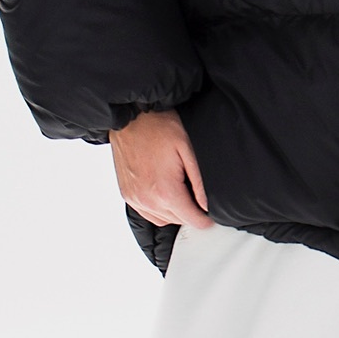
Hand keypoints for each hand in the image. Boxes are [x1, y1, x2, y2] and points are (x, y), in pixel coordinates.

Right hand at [109, 109, 213, 228]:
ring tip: (180, 190)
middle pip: (178, 221)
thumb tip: (206, 205)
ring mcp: (134, 198)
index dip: (206, 219)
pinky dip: (158, 208)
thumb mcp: (187, 150)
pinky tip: (163, 191)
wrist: (131, 116)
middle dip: (191, 212)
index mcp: (165, 191)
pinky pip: (147, 212)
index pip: (192, 220)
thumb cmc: (159, 127)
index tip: (211, 213)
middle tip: (196, 193)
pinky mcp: (126, 194)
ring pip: (162, 219)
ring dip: (174, 211)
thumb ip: (198, 183)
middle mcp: (147, 200)